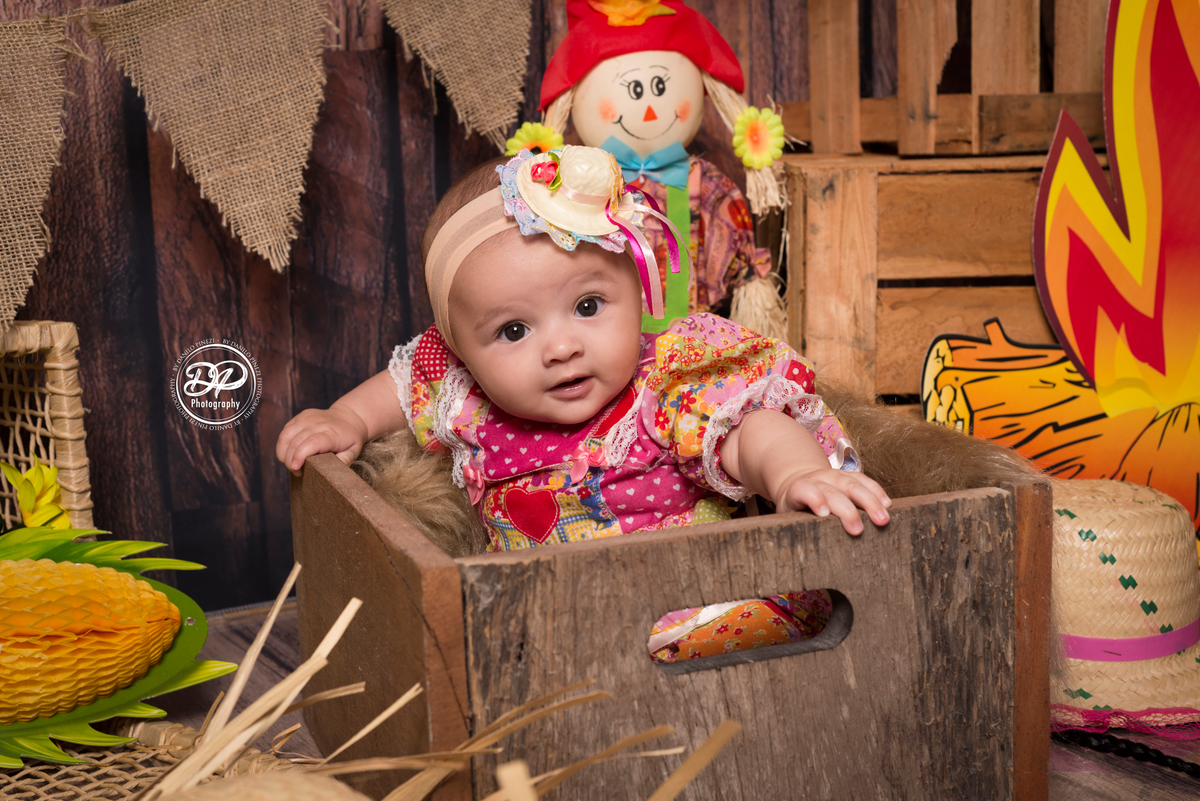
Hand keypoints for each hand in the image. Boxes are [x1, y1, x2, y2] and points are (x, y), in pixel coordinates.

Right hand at [275, 406, 369, 475]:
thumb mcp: (353, 452)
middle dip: (290, 461)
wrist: (349, 417)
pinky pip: (285, 432)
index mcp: (332, 433)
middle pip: (295, 442)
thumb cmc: (350, 438)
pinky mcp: (300, 417)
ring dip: (283, 453)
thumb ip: (343, 462)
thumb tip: (331, 473)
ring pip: (285, 436)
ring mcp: (307, 418)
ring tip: (292, 463)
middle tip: (298, 472)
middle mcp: (318, 423)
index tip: (296, 469)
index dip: (299, 456)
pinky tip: (290, 453)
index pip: (311, 442)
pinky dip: (283, 445)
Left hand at [770, 467, 890, 535]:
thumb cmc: (795, 508)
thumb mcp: (787, 517)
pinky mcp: (848, 476)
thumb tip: (802, 557)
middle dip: (847, 510)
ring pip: (853, 484)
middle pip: (833, 491)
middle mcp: (817, 480)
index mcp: (798, 490)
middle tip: (858, 530)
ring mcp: (834, 475)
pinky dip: (877, 491)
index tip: (823, 513)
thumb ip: (793, 529)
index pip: (804, 490)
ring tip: (882, 519)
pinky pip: (865, 480)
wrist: (799, 483)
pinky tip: (887, 504)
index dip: (814, 499)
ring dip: (870, 501)